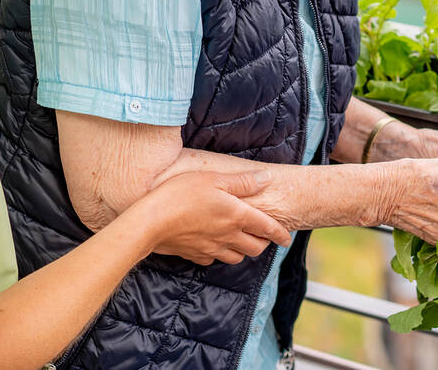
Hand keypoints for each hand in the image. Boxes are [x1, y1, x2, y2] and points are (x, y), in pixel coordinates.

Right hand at [139, 170, 291, 265]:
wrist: (151, 222)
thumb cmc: (181, 194)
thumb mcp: (214, 179)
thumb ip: (243, 181)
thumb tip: (267, 178)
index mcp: (237, 215)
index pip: (267, 228)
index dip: (280, 234)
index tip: (287, 239)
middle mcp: (228, 236)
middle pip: (255, 248)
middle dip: (263, 244)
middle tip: (262, 236)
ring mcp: (212, 249)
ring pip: (237, 257)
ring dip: (243, 250)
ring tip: (240, 240)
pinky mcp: (195, 256)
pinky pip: (213, 260)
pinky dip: (219, 255)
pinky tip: (213, 245)